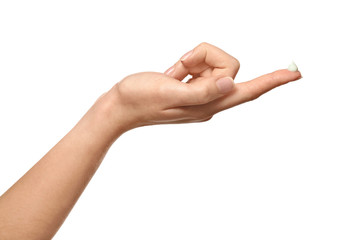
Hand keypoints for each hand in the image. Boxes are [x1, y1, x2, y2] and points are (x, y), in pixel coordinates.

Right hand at [104, 42, 301, 131]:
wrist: (120, 107)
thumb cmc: (139, 99)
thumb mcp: (170, 92)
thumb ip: (202, 90)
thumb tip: (231, 84)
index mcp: (208, 105)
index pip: (247, 91)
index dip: (271, 81)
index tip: (295, 73)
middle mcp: (210, 101)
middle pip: (227, 67)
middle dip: (204, 59)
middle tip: (179, 71)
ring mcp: (201, 95)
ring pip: (213, 63)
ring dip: (191, 61)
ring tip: (172, 75)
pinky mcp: (192, 88)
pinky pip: (200, 66)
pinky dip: (187, 64)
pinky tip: (173, 75)